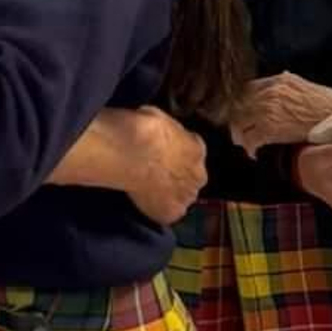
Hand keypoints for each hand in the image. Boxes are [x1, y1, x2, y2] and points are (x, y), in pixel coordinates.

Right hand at [114, 106, 206, 223]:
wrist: (132, 153)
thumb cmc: (141, 128)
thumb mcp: (158, 117)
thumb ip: (166, 132)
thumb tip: (159, 133)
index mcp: (198, 149)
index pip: (193, 152)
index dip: (177, 153)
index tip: (161, 152)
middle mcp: (199, 175)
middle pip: (191, 178)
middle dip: (176, 175)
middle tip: (153, 170)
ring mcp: (186, 197)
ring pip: (180, 197)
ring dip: (168, 193)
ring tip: (144, 186)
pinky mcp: (171, 214)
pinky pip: (165, 212)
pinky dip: (155, 208)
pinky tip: (141, 199)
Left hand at [229, 72, 331, 156]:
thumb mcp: (313, 87)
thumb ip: (294, 83)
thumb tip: (285, 77)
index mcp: (280, 81)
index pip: (249, 88)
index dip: (243, 102)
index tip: (241, 111)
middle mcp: (271, 92)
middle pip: (240, 105)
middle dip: (238, 119)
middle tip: (239, 130)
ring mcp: (268, 109)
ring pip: (241, 122)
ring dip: (241, 134)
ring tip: (245, 143)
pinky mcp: (270, 128)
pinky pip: (251, 139)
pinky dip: (251, 148)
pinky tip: (255, 153)